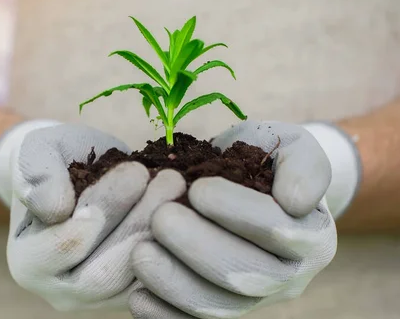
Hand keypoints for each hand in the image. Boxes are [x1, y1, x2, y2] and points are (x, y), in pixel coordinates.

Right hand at [0, 122, 185, 310]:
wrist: (72, 178)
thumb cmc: (57, 162)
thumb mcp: (39, 151)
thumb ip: (37, 171)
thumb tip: (55, 208)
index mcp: (29, 262)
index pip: (68, 243)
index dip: (106, 207)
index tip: (135, 170)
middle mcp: (59, 292)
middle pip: (103, 273)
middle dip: (141, 223)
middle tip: (170, 179)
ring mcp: (96, 301)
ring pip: (134, 281)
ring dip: (162, 234)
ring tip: (178, 189)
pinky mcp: (128, 296)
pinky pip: (156, 283)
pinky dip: (174, 249)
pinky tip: (187, 212)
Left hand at [128, 120, 337, 318]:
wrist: (247, 186)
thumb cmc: (264, 162)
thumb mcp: (291, 147)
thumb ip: (304, 166)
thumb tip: (296, 202)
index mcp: (311, 237)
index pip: (278, 229)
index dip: (236, 211)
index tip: (197, 189)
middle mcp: (289, 278)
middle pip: (247, 276)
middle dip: (198, 248)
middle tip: (160, 219)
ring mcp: (254, 301)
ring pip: (219, 307)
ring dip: (175, 283)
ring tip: (140, 253)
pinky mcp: (221, 311)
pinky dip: (165, 316)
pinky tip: (137, 296)